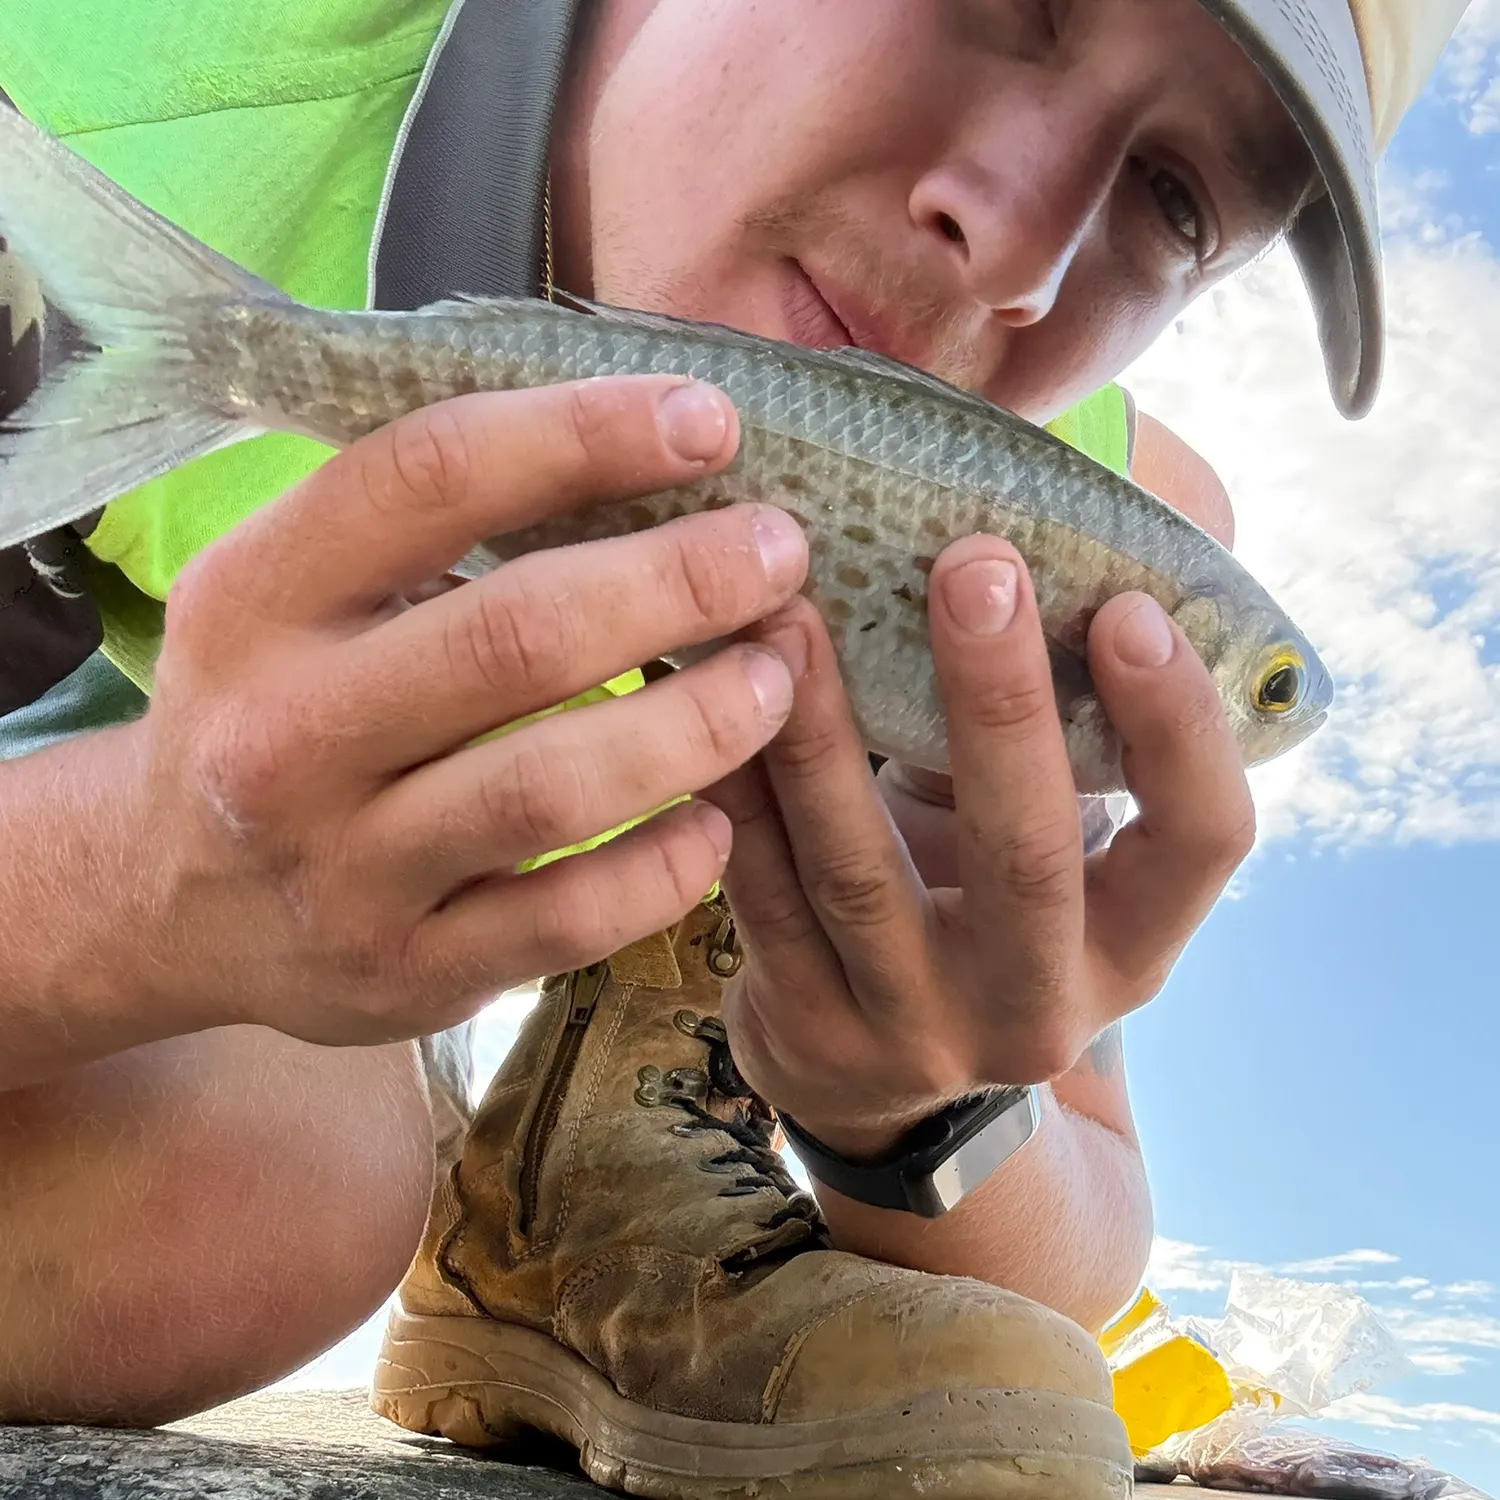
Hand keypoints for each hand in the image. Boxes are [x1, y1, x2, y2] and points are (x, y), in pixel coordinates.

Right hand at [113, 377, 807, 1046]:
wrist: (167, 902)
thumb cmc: (271, 711)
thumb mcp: (288, 595)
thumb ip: (417, 523)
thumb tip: (637, 441)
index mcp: (255, 600)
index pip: (427, 479)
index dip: (582, 436)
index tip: (706, 421)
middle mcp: (286, 736)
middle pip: (515, 637)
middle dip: (677, 582)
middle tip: (778, 553)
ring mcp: (344, 869)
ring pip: (551, 788)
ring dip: (695, 724)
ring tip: (774, 678)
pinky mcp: (406, 973)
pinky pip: (567, 920)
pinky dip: (664, 867)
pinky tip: (715, 823)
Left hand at [708, 534, 1254, 1157]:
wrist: (883, 1077)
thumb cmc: (981, 911)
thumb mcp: (1048, 844)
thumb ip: (1061, 731)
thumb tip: (1064, 517)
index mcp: (1131, 945)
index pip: (1201, 841)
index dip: (1178, 727)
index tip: (1129, 606)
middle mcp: (1038, 1005)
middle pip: (1027, 857)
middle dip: (999, 701)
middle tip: (971, 563)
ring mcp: (916, 1032)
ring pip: (860, 875)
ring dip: (821, 733)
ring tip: (789, 613)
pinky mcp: (808, 1033)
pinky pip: (761, 896)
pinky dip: (735, 791)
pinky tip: (705, 696)